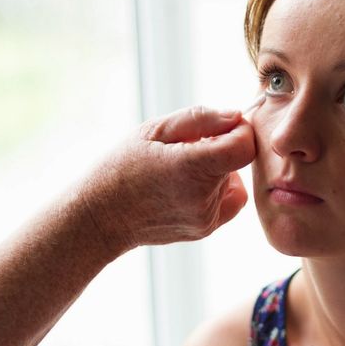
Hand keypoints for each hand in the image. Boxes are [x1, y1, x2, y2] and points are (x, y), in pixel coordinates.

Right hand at [79, 106, 255, 255]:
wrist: (100, 217)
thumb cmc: (121, 167)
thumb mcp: (154, 130)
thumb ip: (201, 118)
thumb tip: (236, 116)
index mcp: (190, 168)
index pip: (244, 146)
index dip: (239, 130)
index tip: (221, 126)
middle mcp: (203, 198)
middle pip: (237, 159)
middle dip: (220, 145)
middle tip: (186, 147)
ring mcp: (206, 218)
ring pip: (233, 178)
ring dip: (217, 167)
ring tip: (181, 168)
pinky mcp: (206, 229)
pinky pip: (231, 199)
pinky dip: (219, 187)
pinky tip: (191, 184)